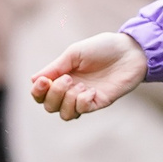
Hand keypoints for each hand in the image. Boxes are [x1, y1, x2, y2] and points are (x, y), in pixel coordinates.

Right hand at [29, 32, 147, 120]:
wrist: (130, 51)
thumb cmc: (102, 48)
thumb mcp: (74, 53)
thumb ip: (55, 67)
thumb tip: (33, 80)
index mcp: (62, 76)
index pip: (42, 94)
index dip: (38, 92)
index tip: (43, 81)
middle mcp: (71, 90)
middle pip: (50, 107)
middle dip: (54, 95)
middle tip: (68, 79)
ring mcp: (85, 98)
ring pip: (65, 114)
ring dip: (68, 100)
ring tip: (80, 85)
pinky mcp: (99, 102)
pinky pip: (82, 110)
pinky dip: (82, 102)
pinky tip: (91, 91)